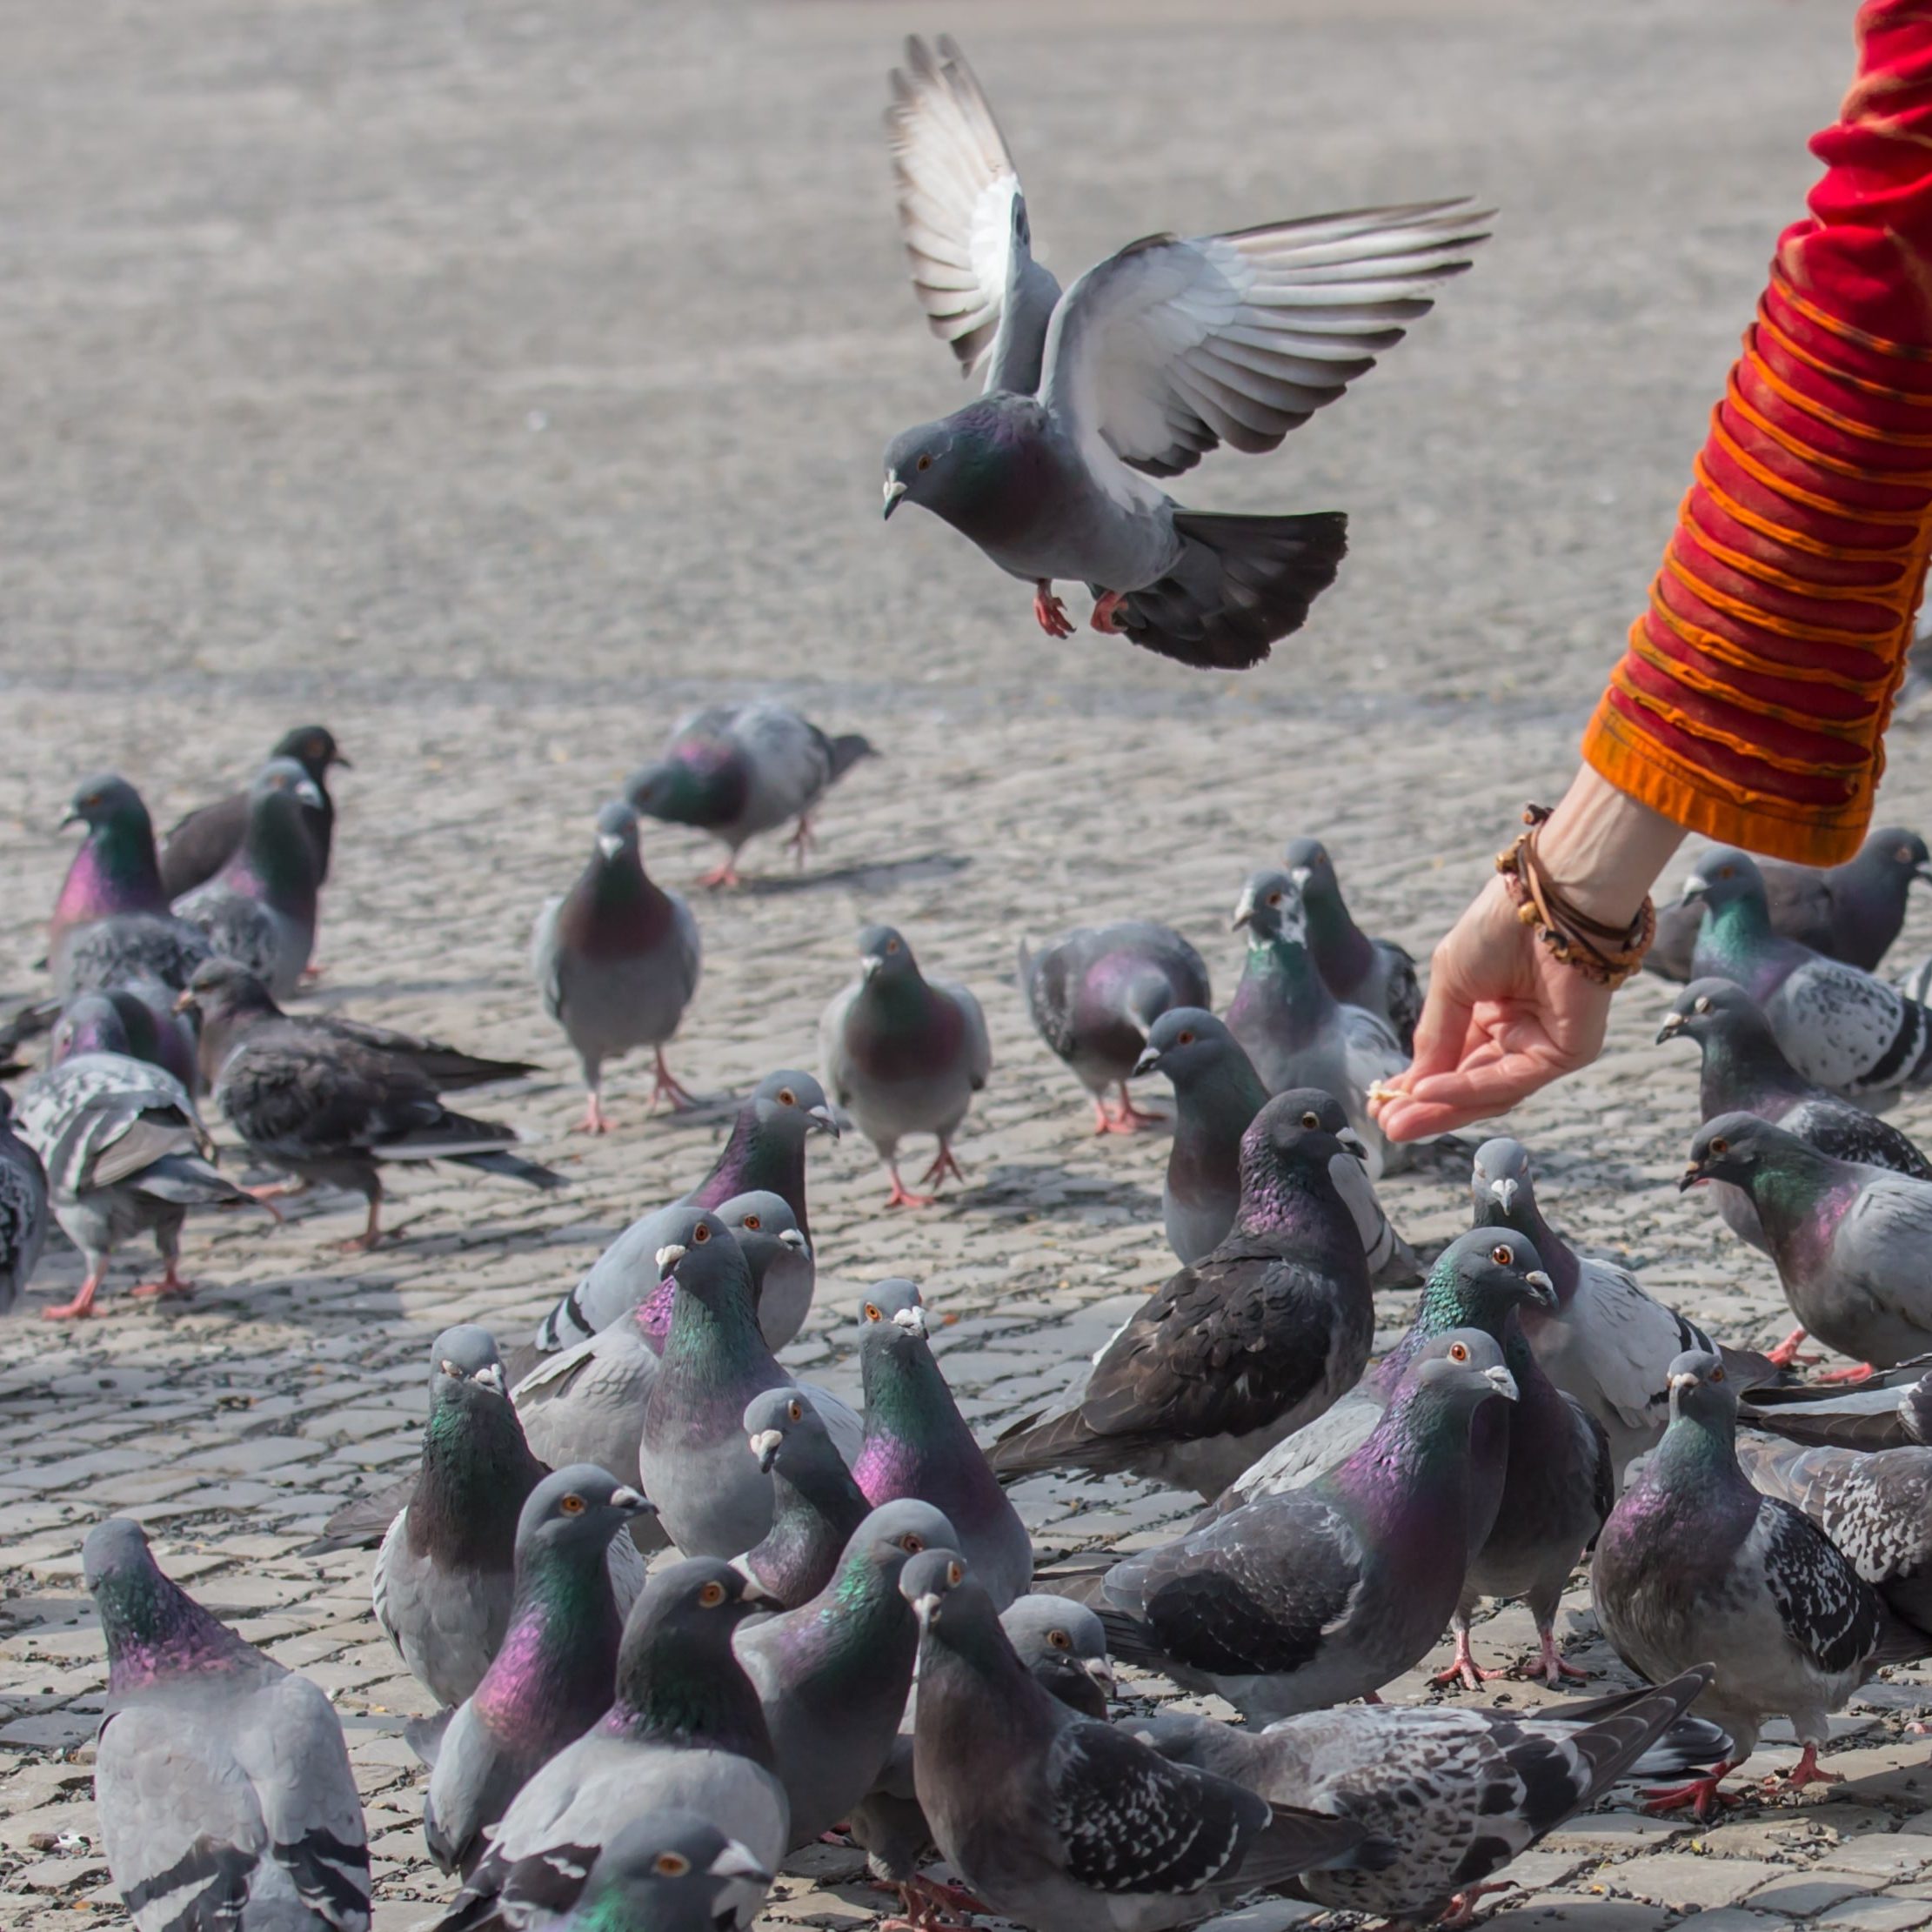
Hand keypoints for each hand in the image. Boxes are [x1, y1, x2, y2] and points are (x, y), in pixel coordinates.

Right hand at [1371, 874, 1613, 1138]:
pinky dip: (1467, 1088)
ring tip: (1399, 1120)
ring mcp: (1543, 1044)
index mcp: (1492, 1011)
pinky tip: (1429, 1089)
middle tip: (1387, 1123)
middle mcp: (1519, 1032)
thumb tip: (1412, 1085)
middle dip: (1426, 1105)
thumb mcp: (1450, 983)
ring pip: (1488, 1091)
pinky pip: (1510, 1080)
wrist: (1549, 900)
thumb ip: (1435, 1036)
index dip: (1419, 1083)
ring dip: (1441, 1106)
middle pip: (1469, 1083)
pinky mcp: (1567, 1051)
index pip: (1454, 1060)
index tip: (1383, 1102)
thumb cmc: (1500, 926)